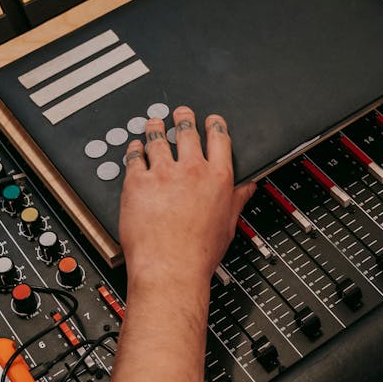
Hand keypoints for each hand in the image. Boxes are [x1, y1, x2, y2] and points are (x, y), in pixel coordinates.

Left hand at [118, 107, 254, 290]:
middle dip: (183, 118)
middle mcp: (191, 171)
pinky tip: (134, 148)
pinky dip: (134, 149)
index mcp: (217, 178)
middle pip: (187, 132)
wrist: (170, 268)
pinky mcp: (138, 183)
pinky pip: (134, 157)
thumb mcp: (228, 224)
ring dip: (155, 128)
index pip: (219, 139)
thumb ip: (237, 199)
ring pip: (157, 139)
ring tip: (153, 123)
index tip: (211, 120)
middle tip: (180, 113)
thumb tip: (248, 188)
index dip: (215, 124)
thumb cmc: (198, 253)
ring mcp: (163, 174)